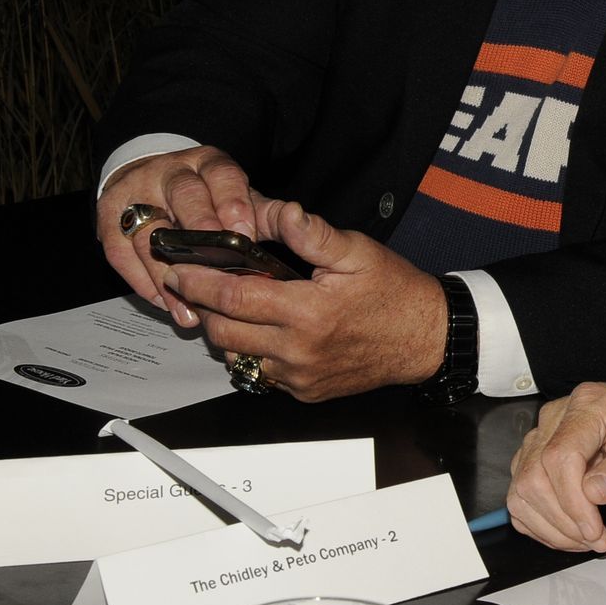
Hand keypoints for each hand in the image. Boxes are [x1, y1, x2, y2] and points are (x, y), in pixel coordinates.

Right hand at [96, 145, 258, 326]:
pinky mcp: (110, 218)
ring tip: (191, 305)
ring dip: (169, 272)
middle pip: (184, 196)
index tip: (245, 233)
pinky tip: (165, 303)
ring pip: (149, 231)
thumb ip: (262, 213)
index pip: (223, 175)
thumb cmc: (207, 196)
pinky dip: (142, 281)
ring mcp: (135, 192)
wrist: (151, 179)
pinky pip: (121, 252)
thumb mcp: (236, 197)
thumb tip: (295, 228)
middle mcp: (170, 172)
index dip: (233, 203)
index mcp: (208, 163)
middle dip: (199, 231)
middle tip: (214, 267)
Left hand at [158, 200, 447, 400]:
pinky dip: (251, 352)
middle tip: (195, 285)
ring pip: (236, 357)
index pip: (233, 296)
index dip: (198, 282)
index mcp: (307, 312)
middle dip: (201, 307)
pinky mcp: (305, 392)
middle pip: (222, 333)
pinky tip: (262, 331)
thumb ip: (313, 234)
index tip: (178, 269)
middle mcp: (297, 350)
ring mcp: (299, 377)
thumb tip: (282, 213)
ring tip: (228, 306)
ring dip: (224, 332)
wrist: (427, 339)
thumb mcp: (358, 252)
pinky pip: (260, 375)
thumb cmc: (395, 292)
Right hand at [507, 384, 605, 553]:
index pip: (562, 456)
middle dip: (564, 520)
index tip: (595, 530)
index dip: (573, 501)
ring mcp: (538, 437)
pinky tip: (570, 534)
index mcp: (592, 404)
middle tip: (596, 540)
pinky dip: (541, 526)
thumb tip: (596, 490)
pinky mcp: (529, 460)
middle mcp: (557, 416)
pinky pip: (519, 500)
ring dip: (552, 528)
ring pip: (521, 491)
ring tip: (587, 539)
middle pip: (535, 476)